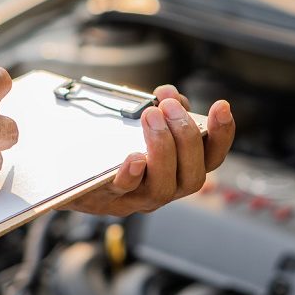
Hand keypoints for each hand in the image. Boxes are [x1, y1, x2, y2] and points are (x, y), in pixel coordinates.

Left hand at [61, 85, 234, 215]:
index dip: (223, 133)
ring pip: (163, 187)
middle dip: (186, 137)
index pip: (213, 156)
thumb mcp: (143, 121)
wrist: (71, 169)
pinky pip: (124, 191)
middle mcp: (167, 188)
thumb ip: (162, 107)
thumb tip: (169, 95)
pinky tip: (133, 156)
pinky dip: (132, 174)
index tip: (221, 106)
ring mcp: (139, 198)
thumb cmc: (115, 143)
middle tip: (169, 107)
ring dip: (162, 149)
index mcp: (182, 168)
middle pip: (193, 175)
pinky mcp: (109, 199)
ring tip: (150, 116)